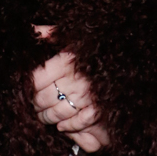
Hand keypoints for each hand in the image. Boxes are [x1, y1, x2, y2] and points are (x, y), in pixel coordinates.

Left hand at [31, 25, 110, 152]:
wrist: (128, 64)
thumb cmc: (97, 51)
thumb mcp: (73, 37)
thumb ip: (50, 33)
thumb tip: (30, 29)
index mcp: (69, 60)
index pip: (37, 78)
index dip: (29, 86)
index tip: (28, 88)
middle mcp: (77, 78)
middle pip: (43, 98)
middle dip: (35, 104)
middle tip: (34, 104)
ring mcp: (88, 97)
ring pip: (56, 113)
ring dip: (47, 117)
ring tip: (44, 115)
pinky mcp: (98, 112)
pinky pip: (76, 123)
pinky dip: (67, 126)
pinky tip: (62, 125)